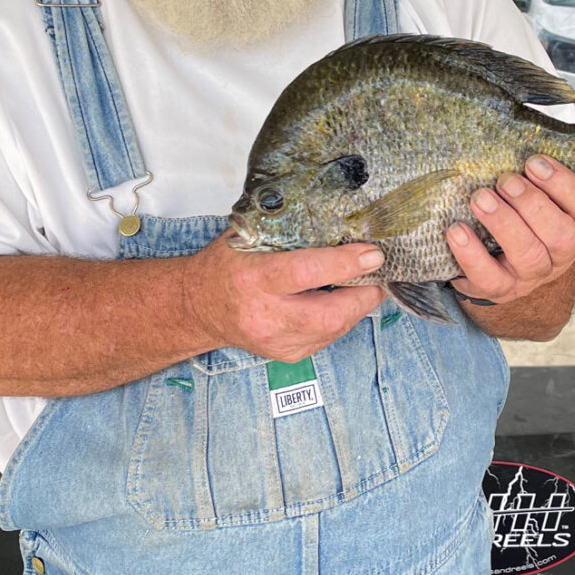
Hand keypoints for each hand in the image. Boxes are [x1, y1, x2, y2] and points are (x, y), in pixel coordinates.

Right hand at [180, 236, 386, 363]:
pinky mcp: (285, 353)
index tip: (371, 254)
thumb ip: (286, 231)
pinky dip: (339, 320)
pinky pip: (325, 339)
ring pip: (333, 330)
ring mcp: (274, 339)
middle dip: (363, 295)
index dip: (344, 263)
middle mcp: (263, 314)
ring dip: (355, 307)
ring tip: (362, 286)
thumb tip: (337, 221)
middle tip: (377, 275)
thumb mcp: (246, 237)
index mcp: (252, 278)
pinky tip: (338, 303)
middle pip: (328, 314)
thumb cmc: (224, 267)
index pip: (305, 273)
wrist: (197, 307)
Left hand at [448, 154, 574, 303]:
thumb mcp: (536, 195)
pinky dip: (471, 254)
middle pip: (561, 235)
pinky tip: (456, 230)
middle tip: (505, 180)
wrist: (500, 265)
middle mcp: (561, 253)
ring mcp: (532, 275)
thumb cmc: (520, 219)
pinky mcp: (500, 289)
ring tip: (479, 198)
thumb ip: (532, 175)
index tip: (534, 161)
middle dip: (532, 203)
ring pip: (528, 255)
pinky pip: (489, 278)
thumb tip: (510, 140)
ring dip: (504, 223)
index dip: (564, 183)